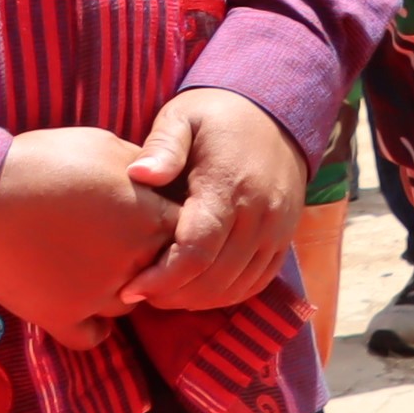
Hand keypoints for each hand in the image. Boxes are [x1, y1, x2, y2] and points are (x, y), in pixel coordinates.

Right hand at [0, 128, 175, 344]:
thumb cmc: (42, 161)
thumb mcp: (106, 147)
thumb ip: (144, 170)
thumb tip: (161, 179)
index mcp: (152, 220)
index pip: (190, 235)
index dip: (170, 228)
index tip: (149, 218)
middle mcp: (135, 263)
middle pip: (163, 274)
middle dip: (148, 260)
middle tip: (117, 245)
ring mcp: (99, 295)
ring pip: (131, 305)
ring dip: (120, 291)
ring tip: (92, 270)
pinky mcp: (59, 316)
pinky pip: (92, 338)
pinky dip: (90, 328)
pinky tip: (82, 310)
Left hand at [123, 86, 303, 309]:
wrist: (274, 112)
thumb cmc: (216, 117)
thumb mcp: (183, 117)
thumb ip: (162, 146)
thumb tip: (138, 174)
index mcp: (229, 186)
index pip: (196, 251)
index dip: (161, 279)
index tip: (128, 290)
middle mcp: (260, 213)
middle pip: (215, 277)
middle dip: (173, 295)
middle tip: (138, 295)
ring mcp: (278, 228)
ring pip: (237, 286)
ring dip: (197, 299)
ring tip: (163, 294)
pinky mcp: (285, 237)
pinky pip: (258, 281)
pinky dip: (226, 294)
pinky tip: (196, 289)